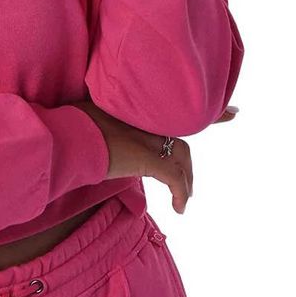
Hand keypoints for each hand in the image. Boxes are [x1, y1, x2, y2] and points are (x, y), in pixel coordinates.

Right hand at [71, 100, 239, 214]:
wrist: (63, 140)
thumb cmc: (67, 131)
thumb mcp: (87, 119)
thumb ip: (100, 122)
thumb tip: (95, 133)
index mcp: (129, 107)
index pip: (165, 100)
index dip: (192, 96)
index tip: (217, 88)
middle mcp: (141, 119)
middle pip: (181, 124)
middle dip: (212, 117)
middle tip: (232, 113)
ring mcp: (145, 138)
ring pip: (182, 153)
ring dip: (187, 176)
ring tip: (184, 195)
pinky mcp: (145, 159)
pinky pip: (173, 178)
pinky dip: (180, 193)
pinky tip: (179, 208)